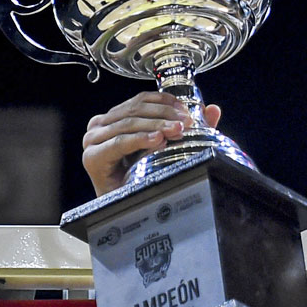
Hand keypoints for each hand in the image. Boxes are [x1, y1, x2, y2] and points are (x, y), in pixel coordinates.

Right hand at [81, 92, 221, 195]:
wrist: (124, 206)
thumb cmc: (141, 176)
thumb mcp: (167, 147)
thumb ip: (187, 127)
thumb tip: (213, 110)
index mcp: (115, 117)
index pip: (141, 100)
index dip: (165, 101)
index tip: (187, 109)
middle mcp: (101, 125)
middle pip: (136, 110)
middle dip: (164, 114)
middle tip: (186, 122)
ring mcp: (94, 139)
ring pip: (129, 123)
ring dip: (156, 126)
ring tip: (176, 131)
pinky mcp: (93, 156)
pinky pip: (119, 143)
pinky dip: (139, 140)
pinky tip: (157, 141)